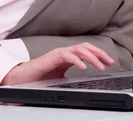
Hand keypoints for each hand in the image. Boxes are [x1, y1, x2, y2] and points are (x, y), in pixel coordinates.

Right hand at [0, 42, 114, 85]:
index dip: (99, 55)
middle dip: (99, 53)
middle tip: (110, 62)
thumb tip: (84, 85)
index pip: (86, 51)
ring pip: (79, 49)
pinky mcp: (52, 58)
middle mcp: (64, 52)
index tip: (109, 62)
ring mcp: (58, 53)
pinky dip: (77, 60)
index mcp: (68, 56)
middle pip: (86, 47)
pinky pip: (67, 56)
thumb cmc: (39, 78)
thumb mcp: (61, 79)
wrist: (22, 79)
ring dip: (92, 57)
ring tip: (100, 66)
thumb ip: (72, 78)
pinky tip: (84, 67)